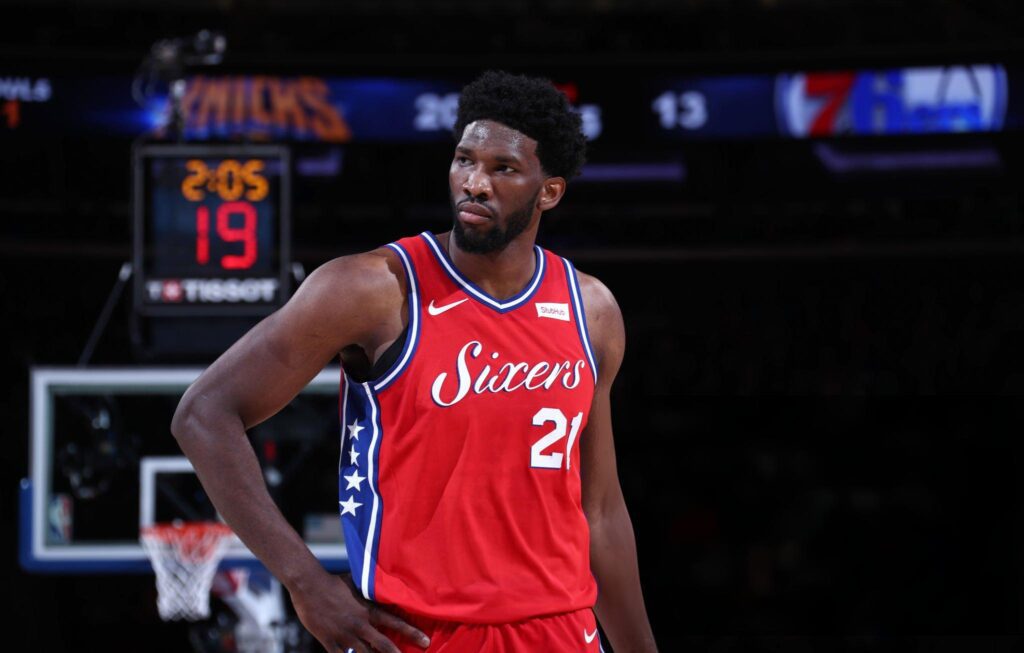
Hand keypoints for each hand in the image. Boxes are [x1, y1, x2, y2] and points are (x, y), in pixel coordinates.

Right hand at [289, 572, 429, 652]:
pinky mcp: (328, 641)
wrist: (309, 585)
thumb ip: (369, 591)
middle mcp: (359, 624)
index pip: (394, 622)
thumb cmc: (333, 582)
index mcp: (368, 609)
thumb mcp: (356, 584)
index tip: (425, 641)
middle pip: (382, 645)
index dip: (411, 632)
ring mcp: (344, 634)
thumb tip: (383, 585)